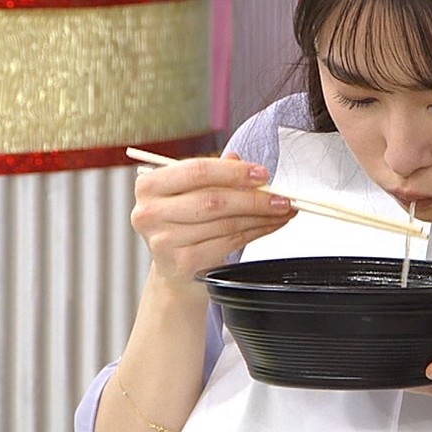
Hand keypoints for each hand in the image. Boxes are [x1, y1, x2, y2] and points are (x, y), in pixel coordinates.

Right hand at [130, 154, 295, 295]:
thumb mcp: (193, 193)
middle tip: (281, 196)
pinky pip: (229, 242)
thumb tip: (244, 163)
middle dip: (254, 197)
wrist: (175, 269)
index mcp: (150, 185)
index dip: (234, 172)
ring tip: (281, 210)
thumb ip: (216, 174)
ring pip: (225, 223)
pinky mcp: (182, 262)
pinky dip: (256, 232)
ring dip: (261, 216)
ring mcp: (164, 240)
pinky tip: (269, 225)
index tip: (262, 174)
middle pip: (213, 199)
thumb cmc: (185, 223)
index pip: (196, 171)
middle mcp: (150, 213)